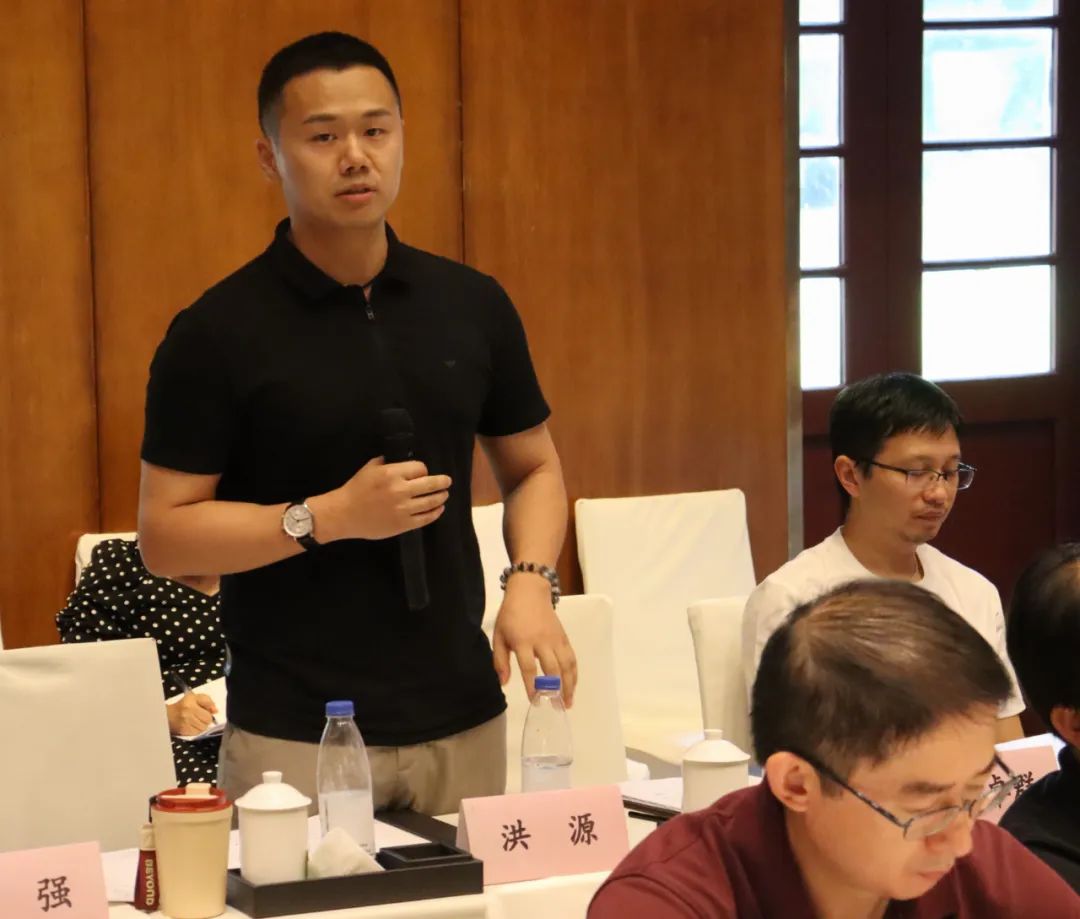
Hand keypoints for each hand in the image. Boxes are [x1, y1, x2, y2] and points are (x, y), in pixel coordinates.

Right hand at [167, 692, 216, 735]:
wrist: (167, 716)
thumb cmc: (182, 706)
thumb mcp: (195, 698)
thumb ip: (207, 701)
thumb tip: (216, 710)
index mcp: (191, 700)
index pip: (209, 706)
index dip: (210, 710)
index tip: (209, 710)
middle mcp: (188, 711)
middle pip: (208, 719)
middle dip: (207, 718)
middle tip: (200, 716)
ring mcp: (185, 721)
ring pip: (204, 727)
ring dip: (202, 725)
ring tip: (195, 721)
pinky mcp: (183, 731)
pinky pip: (197, 733)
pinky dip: (197, 730)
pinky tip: (192, 726)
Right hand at [319, 457, 451, 540]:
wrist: (344, 514)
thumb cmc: (356, 489)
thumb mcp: (370, 468)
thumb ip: (388, 462)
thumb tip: (404, 460)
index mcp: (392, 474)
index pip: (420, 468)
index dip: (422, 470)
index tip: (421, 473)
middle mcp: (401, 490)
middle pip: (431, 484)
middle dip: (442, 482)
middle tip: (448, 481)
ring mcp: (404, 509)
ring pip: (431, 501)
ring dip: (441, 497)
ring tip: (444, 495)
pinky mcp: (403, 524)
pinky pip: (426, 518)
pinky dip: (435, 513)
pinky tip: (438, 509)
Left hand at [492, 574, 577, 706]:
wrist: (530, 591)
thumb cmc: (511, 615)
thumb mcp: (498, 635)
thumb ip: (500, 660)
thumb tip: (504, 683)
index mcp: (522, 641)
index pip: (529, 667)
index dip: (533, 685)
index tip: (535, 701)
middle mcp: (542, 641)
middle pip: (552, 668)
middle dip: (554, 689)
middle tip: (554, 707)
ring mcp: (555, 639)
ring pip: (566, 665)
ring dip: (568, 685)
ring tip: (567, 702)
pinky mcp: (564, 638)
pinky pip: (572, 658)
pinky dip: (574, 674)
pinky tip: (572, 686)